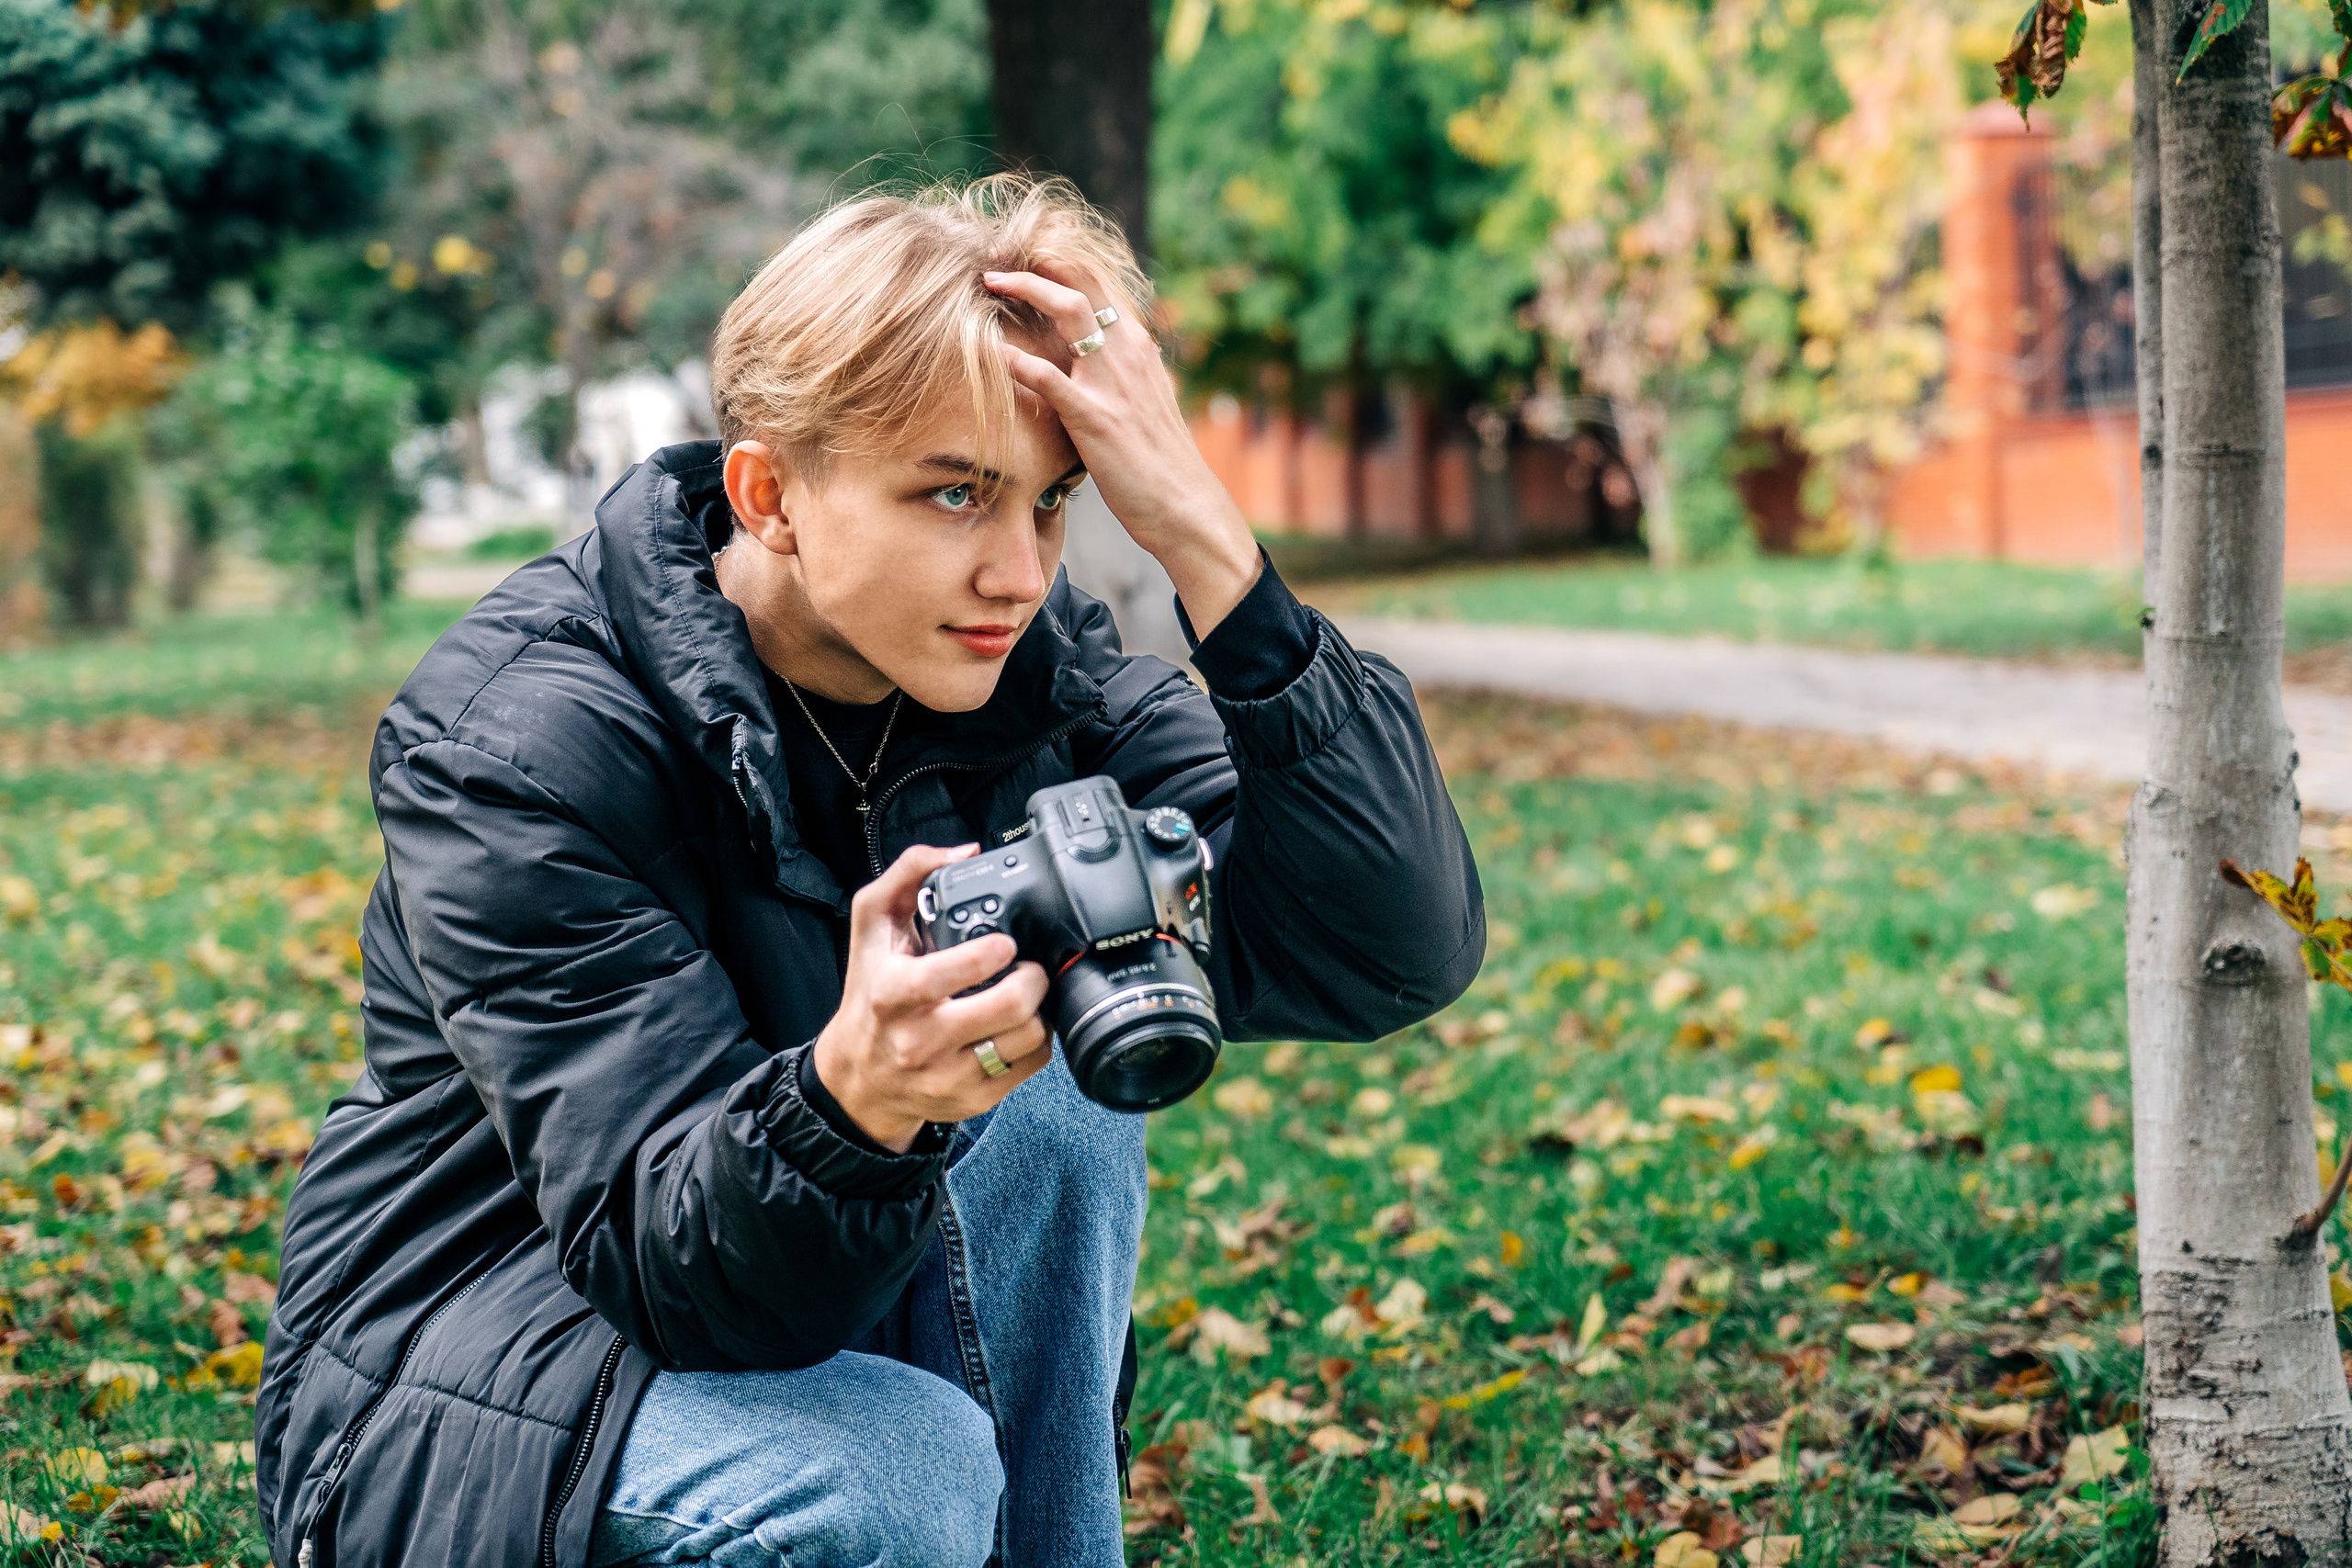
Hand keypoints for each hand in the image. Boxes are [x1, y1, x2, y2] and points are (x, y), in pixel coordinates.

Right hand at [810, 843, 1051, 1151]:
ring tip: (1027, 994)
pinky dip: (1038, 1039)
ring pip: (1028, 1038)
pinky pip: (1032, 1064)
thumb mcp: (871, 926)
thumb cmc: (870, 994)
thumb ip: (907, 874)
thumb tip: (962, 852)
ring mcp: (949, 1074)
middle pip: (1008, 1008)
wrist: (859, 1078)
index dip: (990, 954)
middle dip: (1033, 979)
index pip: (948, 975)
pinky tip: (1019, 1024)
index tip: (1005, 942)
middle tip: (1029, 967)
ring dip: (1040, 1008)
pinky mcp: (974, 1099)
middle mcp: (920, 1039)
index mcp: (893, 994)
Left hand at [986, 266, 1261, 636]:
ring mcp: (1112, 382)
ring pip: (1070, 311)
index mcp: (1137, 345)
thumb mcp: (1144, 400)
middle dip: (1036, 259)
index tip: (1020, 254)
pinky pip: (1048, 378)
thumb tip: (1086, 360)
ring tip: (989, 280)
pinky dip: (1016, 360)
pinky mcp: (1095, 417)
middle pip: (1083, 280)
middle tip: (996, 252)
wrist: (1185, 505)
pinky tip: (989, 350)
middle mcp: (1128, 351)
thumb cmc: (1158, 461)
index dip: (1056, 260)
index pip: (1098, 282)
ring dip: (1026, 287)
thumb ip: (1117, 372)